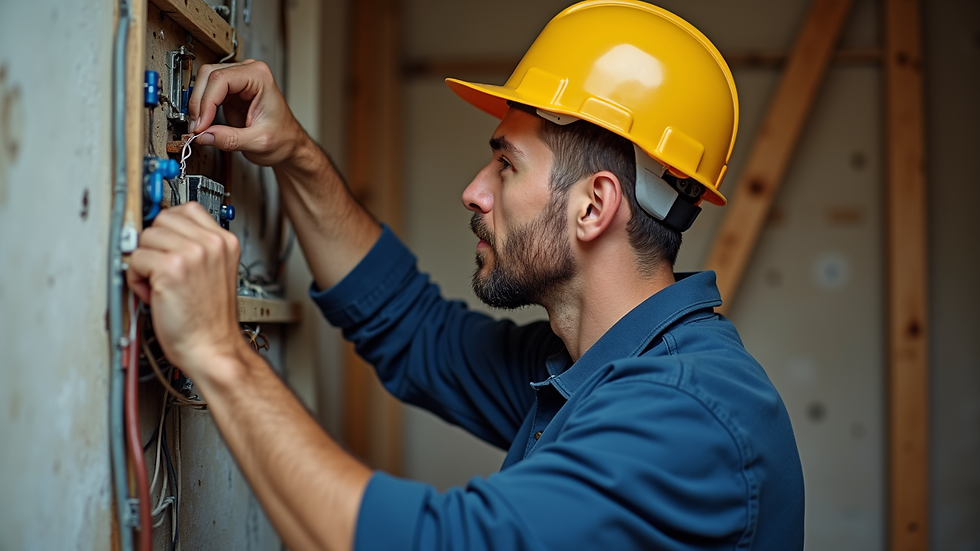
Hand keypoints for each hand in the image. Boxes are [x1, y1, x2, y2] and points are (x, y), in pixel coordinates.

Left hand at [126, 202, 244, 384]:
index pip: (187, 209)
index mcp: (225, 242)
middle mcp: (211, 243)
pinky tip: (154, 294)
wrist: (212, 348)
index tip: (165, 242)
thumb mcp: (216, 272)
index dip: (170, 228)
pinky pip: (135, 259)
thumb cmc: (209, 319)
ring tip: (160, 284)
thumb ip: (198, 248)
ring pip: (145, 237)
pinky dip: (136, 279)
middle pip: (162, 218)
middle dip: (155, 244)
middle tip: (163, 270)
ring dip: (144, 262)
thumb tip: (163, 233)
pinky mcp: (171, 268)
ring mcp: (192, 253)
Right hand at [187, 59, 306, 166]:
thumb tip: (203, 135)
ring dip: (198, 104)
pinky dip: (201, 107)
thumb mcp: (258, 142)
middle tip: (197, 127)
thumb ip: (230, 139)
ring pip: (205, 81)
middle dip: (199, 102)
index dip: (206, 102)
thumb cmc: (284, 138)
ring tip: (199, 127)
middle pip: (209, 75)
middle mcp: (249, 72)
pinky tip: (203, 122)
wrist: (290, 144)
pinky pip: (208, 91)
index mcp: (260, 77)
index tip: (201, 124)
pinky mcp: (231, 91)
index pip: (221, 79)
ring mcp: (239, 79)